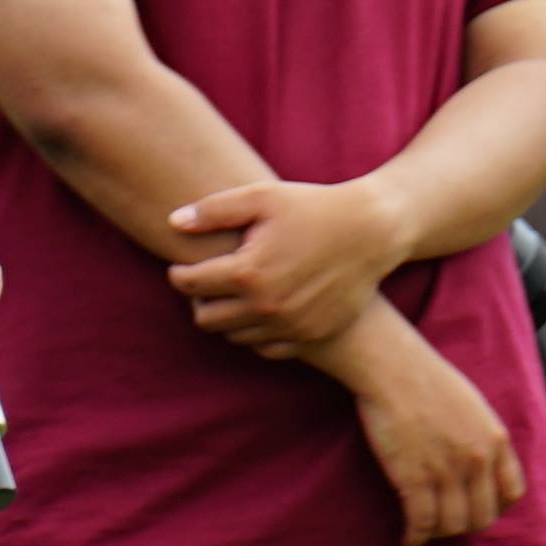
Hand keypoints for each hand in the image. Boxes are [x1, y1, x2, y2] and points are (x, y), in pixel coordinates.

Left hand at [163, 173, 406, 358]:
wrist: (372, 231)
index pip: (190, 284)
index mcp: (248, 272)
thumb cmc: (313, 207)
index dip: (179, 274)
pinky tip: (261, 308)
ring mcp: (290, 327)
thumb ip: (213, 210)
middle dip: (199, 300)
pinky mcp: (310, 336)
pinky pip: (266, 348)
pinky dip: (256, 333)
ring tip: (235, 293)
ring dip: (227, 318)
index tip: (181, 267)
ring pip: (234, 337)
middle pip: (206, 319)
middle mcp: (266, 307)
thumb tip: (173, 222)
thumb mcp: (262, 196)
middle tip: (207, 282)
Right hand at [323, 316, 523, 545]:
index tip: (478, 509)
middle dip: (466, 526)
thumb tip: (477, 462)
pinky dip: (415, 537)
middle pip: (482, 517)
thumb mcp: (473, 405)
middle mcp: (477, 460)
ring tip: (426, 530)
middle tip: (448, 523)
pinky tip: (408, 539)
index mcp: (495, 440)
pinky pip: (421, 522)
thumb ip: (481, 436)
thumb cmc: (428, 379)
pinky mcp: (415, 479)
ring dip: (439, 533)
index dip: (496, 508)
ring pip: (453, 525)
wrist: (394, 368)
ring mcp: (446, 472)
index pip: (512, 493)